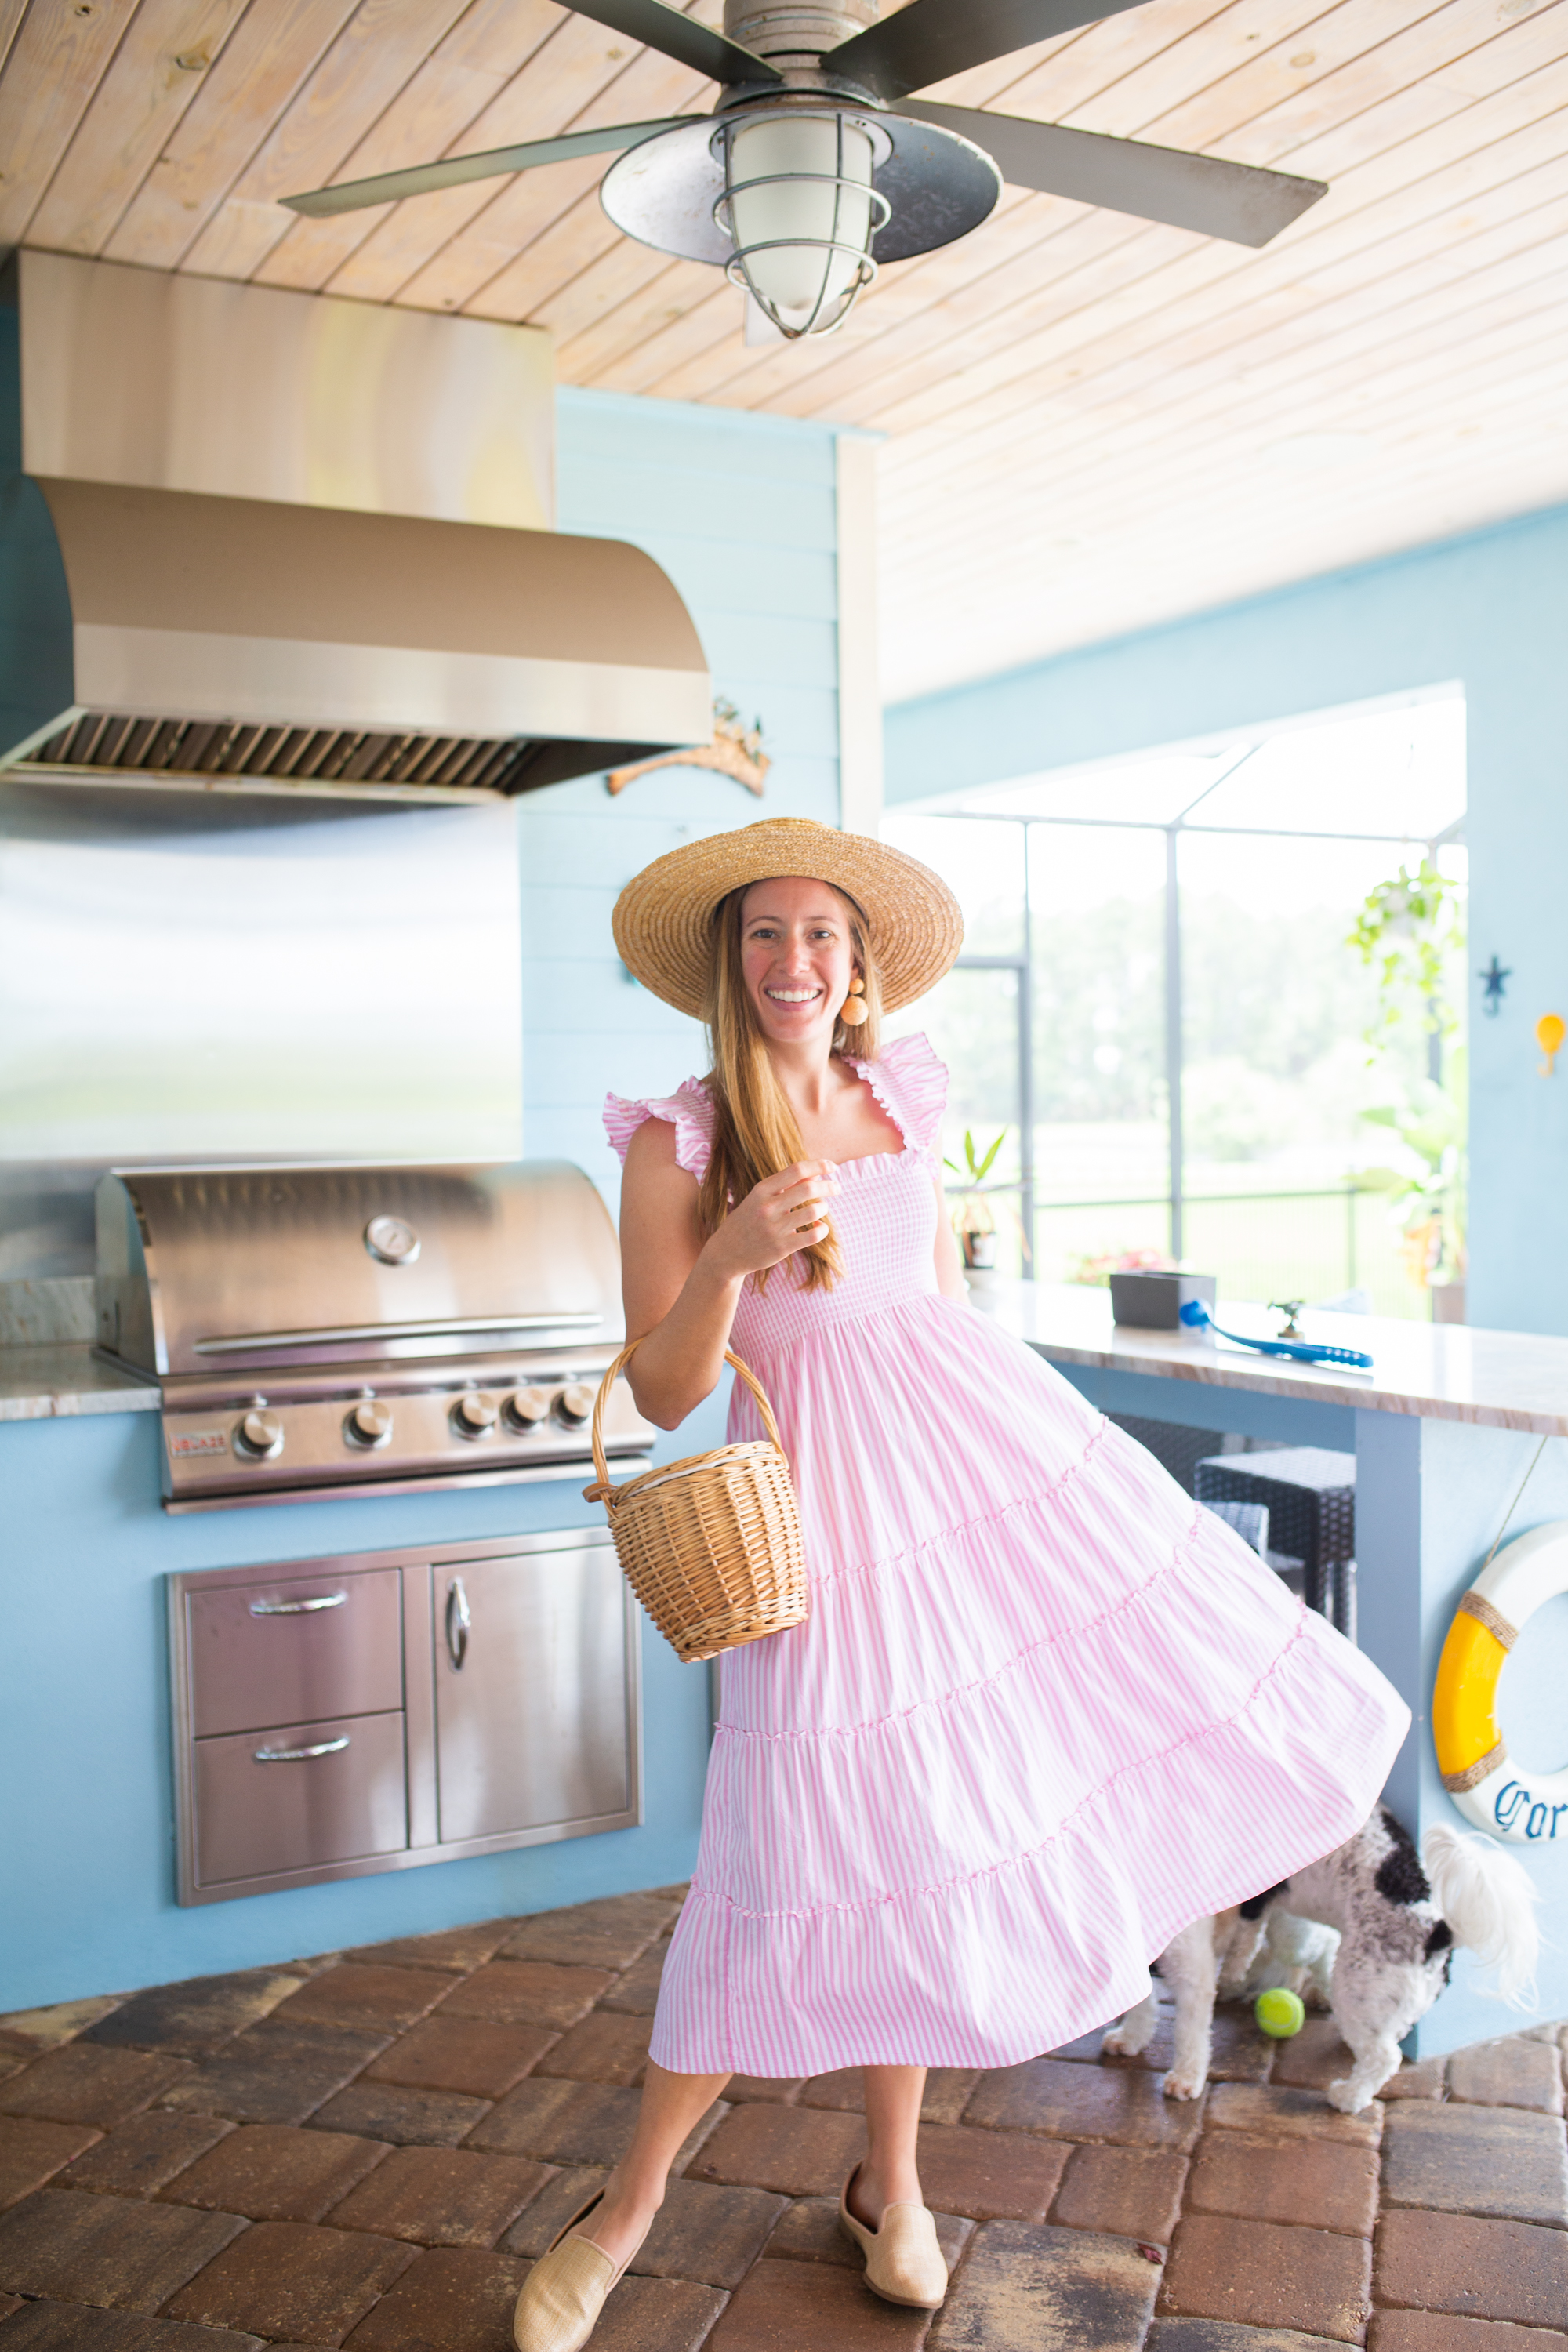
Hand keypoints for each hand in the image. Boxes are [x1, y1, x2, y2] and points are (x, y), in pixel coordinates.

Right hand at [706, 1160, 839, 1279]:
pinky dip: (823, 1229)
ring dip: (823, 1208)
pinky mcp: (782, 1247)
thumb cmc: (748, 1221)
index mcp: (761, 1190)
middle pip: (809, 1188)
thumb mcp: (760, 1198)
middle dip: (829, 1186)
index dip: (818, 1165)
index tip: (832, 1167)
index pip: (796, 1169)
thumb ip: (785, 1185)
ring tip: (821, 1209)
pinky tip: (819, 1227)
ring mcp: (775, 1228)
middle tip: (837, 1187)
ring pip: (814, 1211)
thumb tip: (816, 1173)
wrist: (726, 1253)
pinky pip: (814, 1235)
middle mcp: (767, 1207)